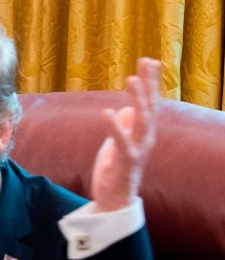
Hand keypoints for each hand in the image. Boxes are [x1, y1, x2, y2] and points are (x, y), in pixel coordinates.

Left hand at [91, 57, 159, 211]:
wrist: (116, 199)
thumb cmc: (117, 169)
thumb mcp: (119, 143)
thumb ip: (124, 126)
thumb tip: (124, 110)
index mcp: (144, 132)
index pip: (150, 102)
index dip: (151, 82)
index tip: (149, 60)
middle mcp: (146, 138)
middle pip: (151, 106)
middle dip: (149, 83)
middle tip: (146, 61)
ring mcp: (138, 149)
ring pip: (142, 120)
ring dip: (138, 99)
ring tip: (131, 79)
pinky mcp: (125, 162)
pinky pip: (122, 142)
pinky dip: (115, 127)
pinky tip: (108, 112)